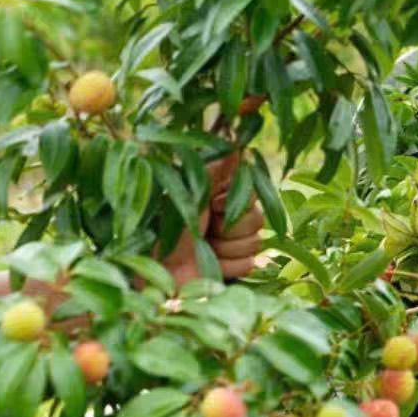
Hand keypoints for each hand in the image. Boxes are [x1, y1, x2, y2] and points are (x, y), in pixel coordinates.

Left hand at [163, 153, 264, 285]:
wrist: (159, 270)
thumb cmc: (167, 229)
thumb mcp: (189, 194)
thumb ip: (215, 171)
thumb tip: (237, 146)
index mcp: (219, 196)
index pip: (252, 193)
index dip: (236, 202)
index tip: (214, 205)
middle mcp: (229, 217)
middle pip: (258, 219)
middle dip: (230, 228)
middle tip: (205, 230)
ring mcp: (234, 243)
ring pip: (256, 243)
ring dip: (226, 248)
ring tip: (204, 249)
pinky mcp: (236, 266)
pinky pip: (250, 264)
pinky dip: (228, 266)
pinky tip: (210, 265)